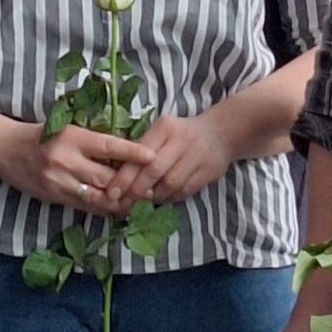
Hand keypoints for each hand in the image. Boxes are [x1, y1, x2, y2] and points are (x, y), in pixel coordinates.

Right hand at [0, 118, 150, 212]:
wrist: (5, 149)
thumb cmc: (41, 135)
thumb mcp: (67, 128)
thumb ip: (92, 140)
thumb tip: (128, 149)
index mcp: (72, 137)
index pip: (108, 146)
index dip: (132, 152)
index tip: (152, 156)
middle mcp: (66, 160)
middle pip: (107, 178)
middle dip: (130, 185)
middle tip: (152, 187)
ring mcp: (59, 181)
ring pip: (98, 197)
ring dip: (120, 202)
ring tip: (139, 202)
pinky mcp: (55, 196)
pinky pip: (85, 207)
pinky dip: (103, 209)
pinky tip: (117, 209)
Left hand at [122, 107, 238, 202]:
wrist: (219, 133)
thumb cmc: (181, 134)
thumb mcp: (161, 132)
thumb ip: (142, 150)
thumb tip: (117, 176)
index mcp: (165, 128)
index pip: (140, 154)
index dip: (125, 176)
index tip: (112, 192)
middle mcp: (182, 140)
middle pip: (154, 171)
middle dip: (136, 190)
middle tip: (124, 203)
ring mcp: (198, 156)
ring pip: (170, 184)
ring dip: (154, 196)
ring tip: (143, 201)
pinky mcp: (209, 171)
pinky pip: (184, 191)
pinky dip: (170, 197)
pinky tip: (162, 198)